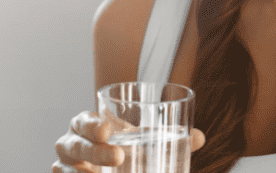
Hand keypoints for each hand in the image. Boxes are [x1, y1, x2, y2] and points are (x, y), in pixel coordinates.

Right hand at [52, 109, 205, 172]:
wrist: (114, 164)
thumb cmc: (128, 145)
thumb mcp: (146, 139)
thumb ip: (170, 136)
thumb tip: (199, 138)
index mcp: (88, 125)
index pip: (83, 121)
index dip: (92, 125)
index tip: (109, 131)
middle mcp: (71, 144)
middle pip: (73, 146)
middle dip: (93, 152)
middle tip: (118, 158)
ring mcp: (65, 167)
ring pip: (63, 169)